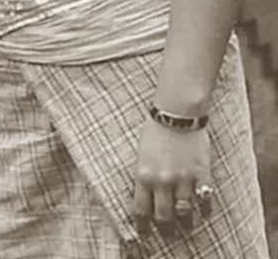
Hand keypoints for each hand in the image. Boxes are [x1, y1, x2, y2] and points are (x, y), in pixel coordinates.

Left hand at [133, 117, 211, 236]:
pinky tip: (203, 211)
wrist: (176, 112)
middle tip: (168, 233)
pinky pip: (204, 200)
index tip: (145, 233)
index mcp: (143, 176)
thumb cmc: (155, 129)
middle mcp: (162, 182)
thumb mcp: (141, 154)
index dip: (143, 226)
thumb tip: (143, 196)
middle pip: (163, 217)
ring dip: (185, 222)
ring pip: (184, 213)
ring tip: (186, 226)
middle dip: (165, 229)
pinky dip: (204, 209)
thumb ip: (143, 176)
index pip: (141, 211)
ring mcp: (183, 179)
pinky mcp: (201, 174)